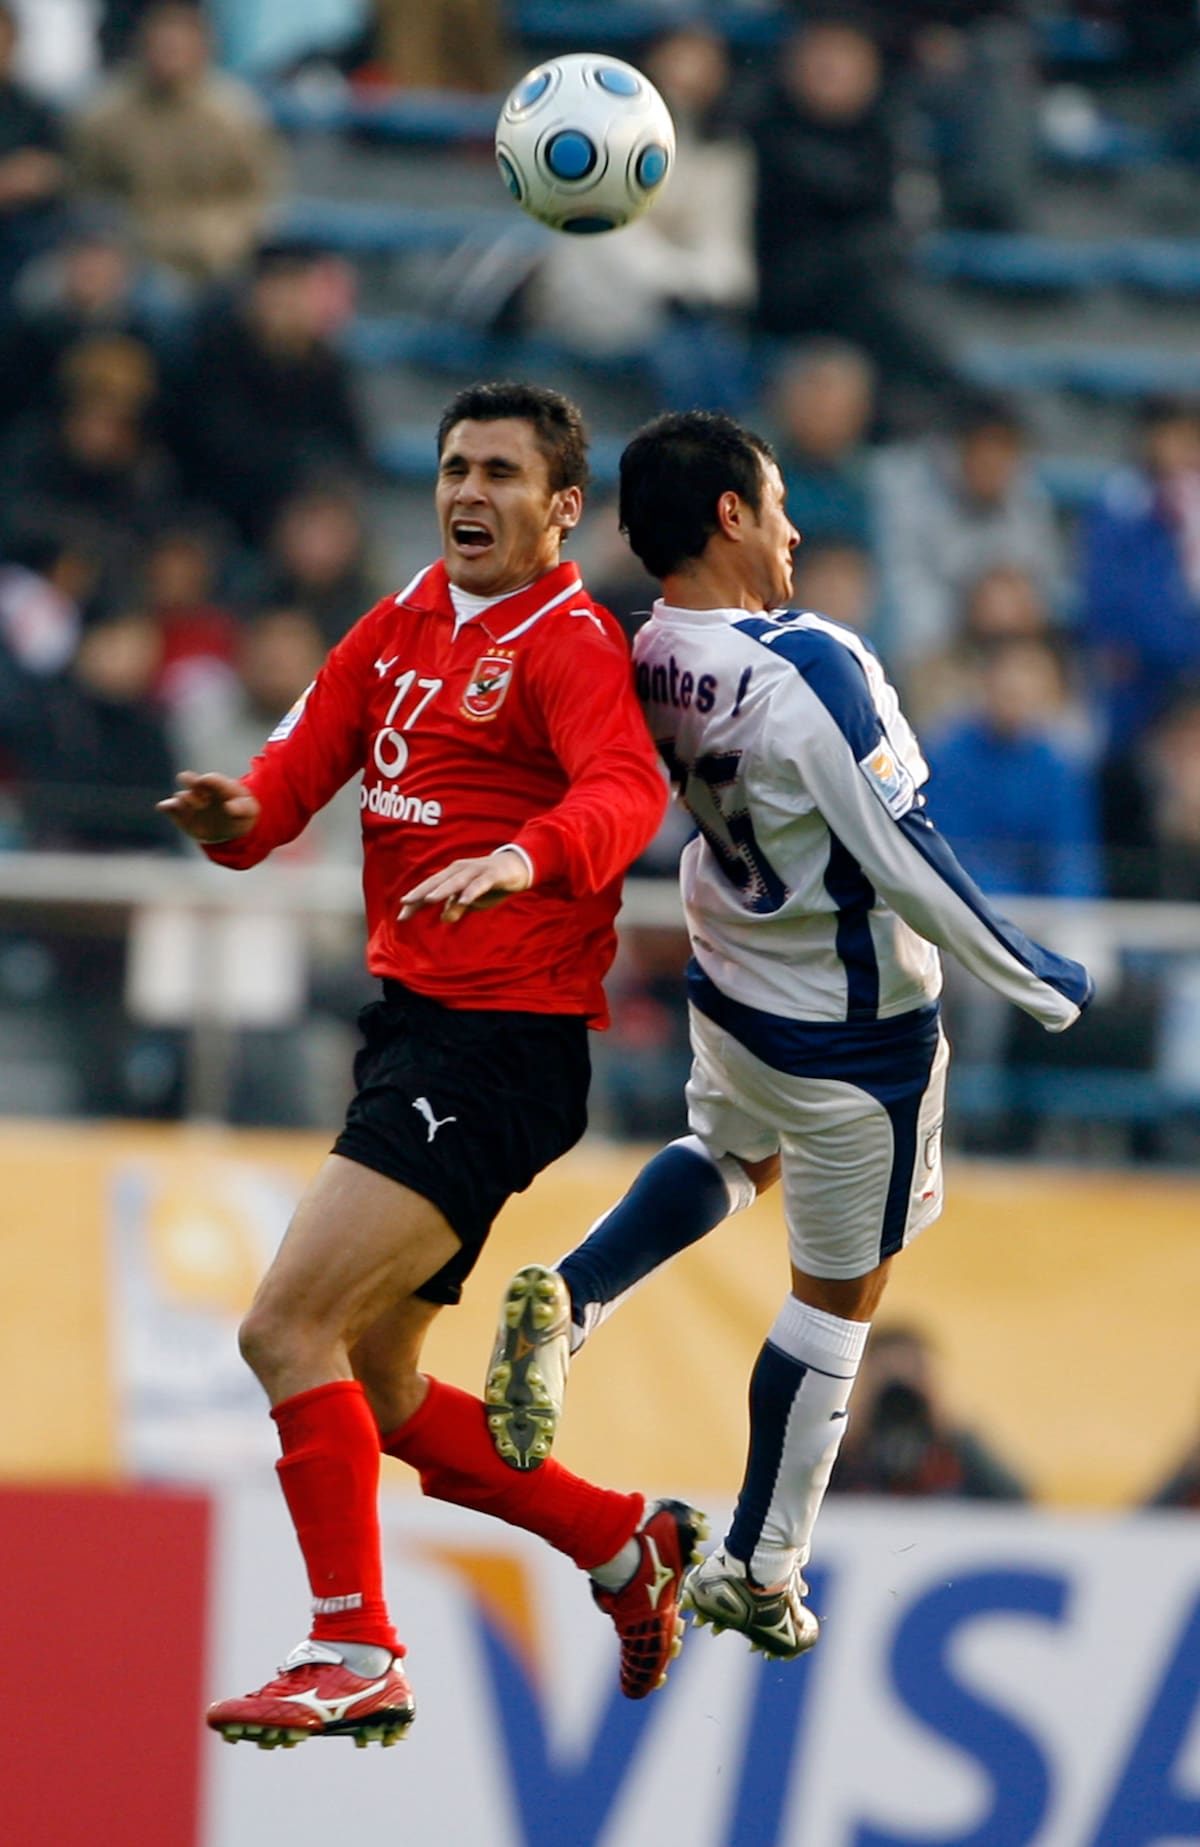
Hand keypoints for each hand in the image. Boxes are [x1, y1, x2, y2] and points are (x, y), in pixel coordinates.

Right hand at [156, 771, 259, 843]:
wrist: (229, 829)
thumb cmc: (242, 816)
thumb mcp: (249, 812)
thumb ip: (242, 808)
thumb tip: (229, 807)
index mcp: (220, 786)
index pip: (213, 780)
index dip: (209, 780)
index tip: (204, 780)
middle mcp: (202, 791)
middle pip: (192, 781)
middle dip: (191, 782)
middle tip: (194, 786)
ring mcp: (191, 802)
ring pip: (182, 797)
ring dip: (184, 800)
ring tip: (188, 802)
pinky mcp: (181, 814)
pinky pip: (171, 809)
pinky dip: (167, 807)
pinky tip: (164, 807)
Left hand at [398, 847, 530, 923]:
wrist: (518, 866)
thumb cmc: (490, 883)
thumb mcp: (472, 900)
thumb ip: (457, 907)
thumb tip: (443, 918)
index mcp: (452, 876)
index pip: (430, 889)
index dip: (416, 901)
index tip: (401, 916)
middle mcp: (460, 870)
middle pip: (437, 882)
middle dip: (421, 893)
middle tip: (405, 904)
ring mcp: (476, 871)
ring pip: (456, 881)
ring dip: (442, 890)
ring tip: (429, 899)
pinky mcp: (492, 874)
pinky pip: (480, 884)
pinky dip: (471, 892)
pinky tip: (464, 900)